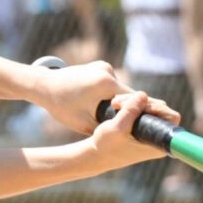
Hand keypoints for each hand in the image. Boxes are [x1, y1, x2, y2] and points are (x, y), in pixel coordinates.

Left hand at [35, 60, 179, 135]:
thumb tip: (127, 136)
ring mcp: (103, 66)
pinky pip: (112, 83)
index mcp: (106, 84)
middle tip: (150, 121)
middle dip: (137, 108)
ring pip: (121, 89)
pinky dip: (112, 94)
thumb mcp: (85, 122)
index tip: (159, 122)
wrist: (43, 84)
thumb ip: (107, 126)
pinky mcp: (99, 66)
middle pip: (130, 94)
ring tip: (127, 116)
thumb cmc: (61, 105)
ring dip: (122, 101)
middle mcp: (108, 71)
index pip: (134, 100)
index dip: (146, 112)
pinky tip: (109, 105)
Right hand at [90, 91, 173, 167]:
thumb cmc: (106, 146)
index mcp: (157, 144)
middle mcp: (157, 138)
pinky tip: (117, 105)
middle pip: (160, 108)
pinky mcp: (142, 126)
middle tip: (118, 103)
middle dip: (139, 101)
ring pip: (149, 106)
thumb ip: (130, 111)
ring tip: (114, 103)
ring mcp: (150, 132)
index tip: (140, 107)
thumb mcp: (117, 128)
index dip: (157, 107)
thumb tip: (143, 95)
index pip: (171, 118)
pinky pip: (142, 108)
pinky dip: (130, 104)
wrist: (96, 154)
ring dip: (132, 101)